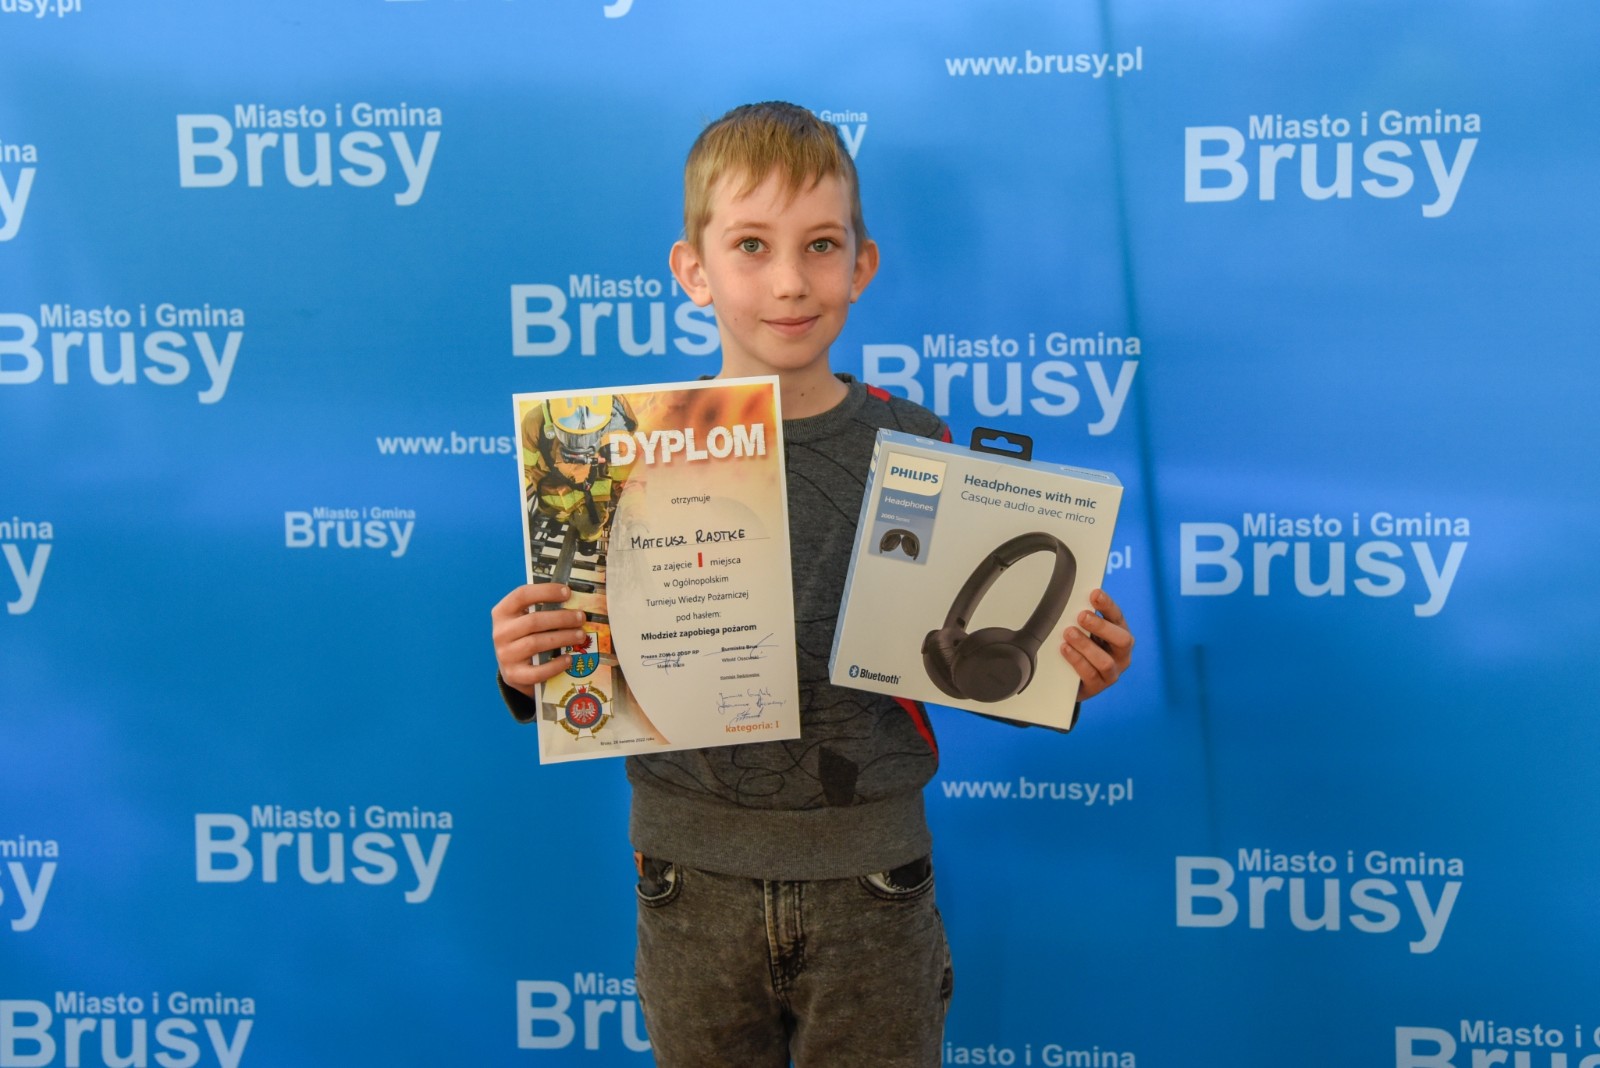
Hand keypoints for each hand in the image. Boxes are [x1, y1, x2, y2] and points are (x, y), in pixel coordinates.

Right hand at [491, 583, 589, 697]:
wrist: (514, 669)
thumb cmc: (525, 637)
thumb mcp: (526, 620)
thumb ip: (543, 609)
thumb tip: (575, 600)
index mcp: (502, 612)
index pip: (521, 595)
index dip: (545, 591)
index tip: (567, 592)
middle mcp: (500, 633)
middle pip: (533, 621)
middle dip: (561, 618)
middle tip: (581, 617)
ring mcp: (505, 655)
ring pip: (536, 643)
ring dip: (563, 638)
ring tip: (581, 635)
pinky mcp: (514, 675)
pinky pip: (537, 671)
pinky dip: (555, 665)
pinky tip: (569, 659)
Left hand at [1058, 588, 1133, 701]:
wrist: (1072, 679)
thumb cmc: (1082, 648)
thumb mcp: (1085, 631)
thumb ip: (1083, 619)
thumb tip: (1072, 599)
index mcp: (1120, 634)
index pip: (1118, 617)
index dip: (1107, 605)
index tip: (1095, 594)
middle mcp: (1121, 654)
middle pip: (1122, 640)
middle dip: (1101, 626)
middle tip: (1081, 616)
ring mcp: (1112, 673)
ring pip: (1105, 661)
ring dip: (1086, 645)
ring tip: (1069, 633)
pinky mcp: (1098, 687)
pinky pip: (1090, 675)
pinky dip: (1077, 661)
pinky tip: (1065, 650)